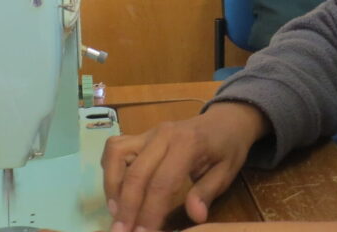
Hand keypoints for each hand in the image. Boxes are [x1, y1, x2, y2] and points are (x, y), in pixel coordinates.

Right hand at [102, 101, 271, 231]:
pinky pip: (114, 148)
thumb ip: (207, 192)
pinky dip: (109, 170)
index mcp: (187, 144)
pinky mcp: (139, 136)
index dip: (150, 213)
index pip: (162, 183)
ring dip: (112, 188)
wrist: (224, 120)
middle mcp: (162, 135)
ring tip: (116, 214)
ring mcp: (148, 133)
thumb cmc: (227, 148)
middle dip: (127, 208)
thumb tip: (195, 216)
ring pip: (117, 155)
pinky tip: (114, 193)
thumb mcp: (226, 171)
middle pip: (136, 173)